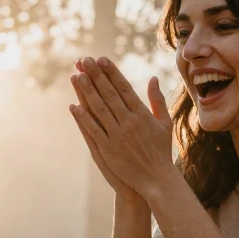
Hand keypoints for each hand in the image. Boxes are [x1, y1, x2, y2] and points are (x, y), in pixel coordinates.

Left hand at [68, 56, 172, 200]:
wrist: (157, 179)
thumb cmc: (161, 150)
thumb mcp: (164, 123)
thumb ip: (158, 100)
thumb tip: (153, 78)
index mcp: (143, 114)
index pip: (124, 87)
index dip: (112, 72)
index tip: (102, 59)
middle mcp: (130, 122)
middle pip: (109, 94)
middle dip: (96, 76)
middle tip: (84, 60)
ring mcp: (118, 136)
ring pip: (99, 109)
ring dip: (86, 92)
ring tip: (76, 76)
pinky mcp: (108, 150)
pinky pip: (93, 130)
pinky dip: (83, 118)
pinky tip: (74, 106)